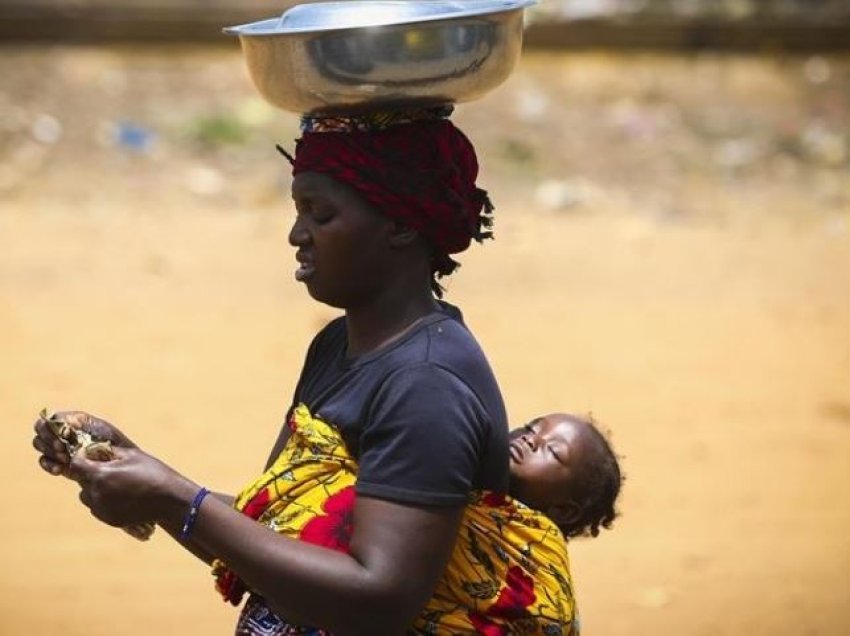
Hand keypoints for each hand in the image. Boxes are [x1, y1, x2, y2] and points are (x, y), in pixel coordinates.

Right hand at [32, 410, 136, 477]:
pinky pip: (48, 461)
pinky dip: (48, 464)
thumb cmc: (121, 448)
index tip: (63, 436)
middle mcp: (70, 431)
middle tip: (62, 450)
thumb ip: (82, 427)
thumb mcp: (104, 434)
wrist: (130, 471)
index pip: (53, 417)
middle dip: (48, 439)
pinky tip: (58, 469)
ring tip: (62, 459)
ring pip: (42, 445)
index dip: (52, 425)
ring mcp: (67, 447)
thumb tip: (62, 425)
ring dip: (47, 451)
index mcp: (80, 420)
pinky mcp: (65, 464)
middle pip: (42, 429)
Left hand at [70, 446, 194, 528]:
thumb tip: (97, 449)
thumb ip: (110, 452)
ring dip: (95, 489)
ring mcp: (102, 509)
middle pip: (81, 482)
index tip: (90, 455)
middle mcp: (96, 494)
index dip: (81, 457)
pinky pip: (98, 508)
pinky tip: (122, 496)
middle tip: (108, 469)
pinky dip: (104, 502)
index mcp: (100, 475)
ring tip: (115, 484)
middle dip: (90, 473)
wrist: (170, 500)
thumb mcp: (132, 455)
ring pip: (87, 497)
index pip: (76, 465)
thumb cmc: (153, 473)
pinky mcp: (109, 520)